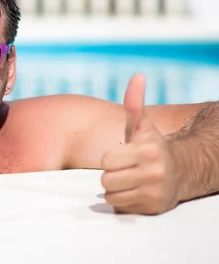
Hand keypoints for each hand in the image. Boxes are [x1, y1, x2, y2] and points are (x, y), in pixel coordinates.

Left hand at [101, 74, 179, 214]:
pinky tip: (136, 192)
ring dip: (115, 189)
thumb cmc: (151, 147)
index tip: (123, 156)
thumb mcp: (141, 127)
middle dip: (112, 175)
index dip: (111, 159)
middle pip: (106, 180)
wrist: (179, 172)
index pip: (106, 161)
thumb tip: (137, 76)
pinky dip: (123, 201)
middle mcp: (153, 173)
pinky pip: (120, 207)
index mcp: (147, 151)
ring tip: (130, 180)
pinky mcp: (152, 209)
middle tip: (126, 169)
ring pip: (111, 195)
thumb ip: (134, 104)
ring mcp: (154, 193)